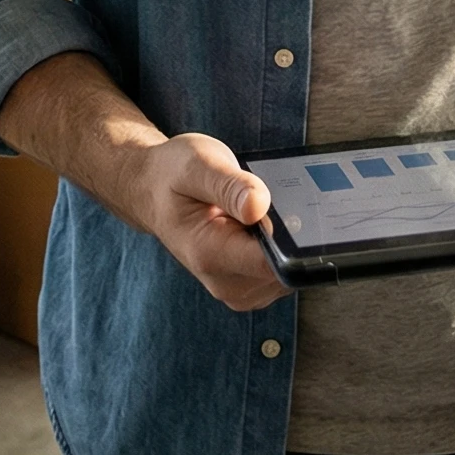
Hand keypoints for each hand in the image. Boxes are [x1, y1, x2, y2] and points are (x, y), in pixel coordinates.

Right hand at [126, 132, 288, 311]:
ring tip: (262, 208)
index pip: (271, 262)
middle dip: (292, 236)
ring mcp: (238, 289)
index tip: (300, 211)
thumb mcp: (197, 165)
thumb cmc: (173, 175)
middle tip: (274, 198)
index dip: (294, 239)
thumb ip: (230, 186)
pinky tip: (266, 221)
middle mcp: (225, 282)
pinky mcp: (248, 286)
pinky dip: (283, 247)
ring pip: (289, 273)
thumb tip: (260, 206)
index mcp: (210, 254)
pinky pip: (282, 272)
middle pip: (286, 269)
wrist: (154, 191)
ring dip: (288, 241)